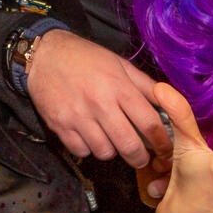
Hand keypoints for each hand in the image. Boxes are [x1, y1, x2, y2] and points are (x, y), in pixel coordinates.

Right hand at [27, 30, 172, 167]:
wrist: (44, 55)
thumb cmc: (85, 57)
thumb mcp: (119, 63)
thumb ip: (144, 85)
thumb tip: (168, 103)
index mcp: (119, 87)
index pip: (149, 124)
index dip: (162, 142)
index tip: (164, 149)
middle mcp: (99, 104)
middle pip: (129, 145)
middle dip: (140, 158)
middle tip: (141, 157)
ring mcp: (78, 117)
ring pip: (105, 152)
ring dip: (112, 151)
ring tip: (111, 140)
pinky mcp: (60, 126)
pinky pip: (81, 151)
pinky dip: (88, 149)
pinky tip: (90, 136)